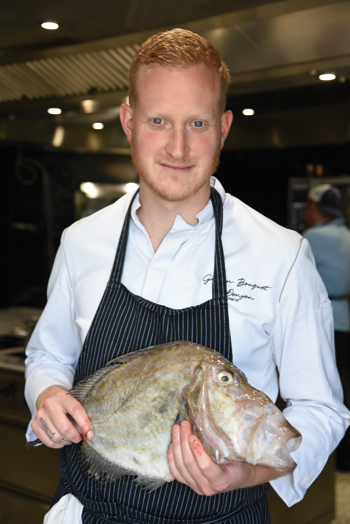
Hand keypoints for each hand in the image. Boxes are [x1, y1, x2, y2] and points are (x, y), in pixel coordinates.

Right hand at [31, 385, 93, 448]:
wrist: (49, 396)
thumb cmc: (65, 402)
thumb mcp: (75, 401)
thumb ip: (83, 415)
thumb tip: (90, 434)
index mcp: (63, 396)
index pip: (76, 411)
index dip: (84, 424)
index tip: (90, 433)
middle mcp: (50, 404)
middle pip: (64, 427)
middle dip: (75, 436)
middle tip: (80, 437)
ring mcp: (40, 415)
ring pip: (56, 437)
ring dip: (66, 441)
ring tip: (71, 438)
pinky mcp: (34, 424)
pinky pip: (48, 442)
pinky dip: (58, 444)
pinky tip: (62, 439)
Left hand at [168, 420, 283, 495]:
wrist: (239, 475)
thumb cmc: (240, 461)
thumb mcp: (238, 454)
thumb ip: (227, 446)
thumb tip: (214, 424)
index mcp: (222, 481)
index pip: (206, 467)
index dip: (197, 451)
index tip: (193, 436)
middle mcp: (207, 488)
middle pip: (189, 464)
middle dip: (184, 442)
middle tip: (184, 424)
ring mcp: (197, 487)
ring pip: (180, 467)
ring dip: (177, 445)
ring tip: (177, 428)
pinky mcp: (189, 484)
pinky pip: (176, 472)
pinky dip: (172, 457)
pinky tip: (172, 443)